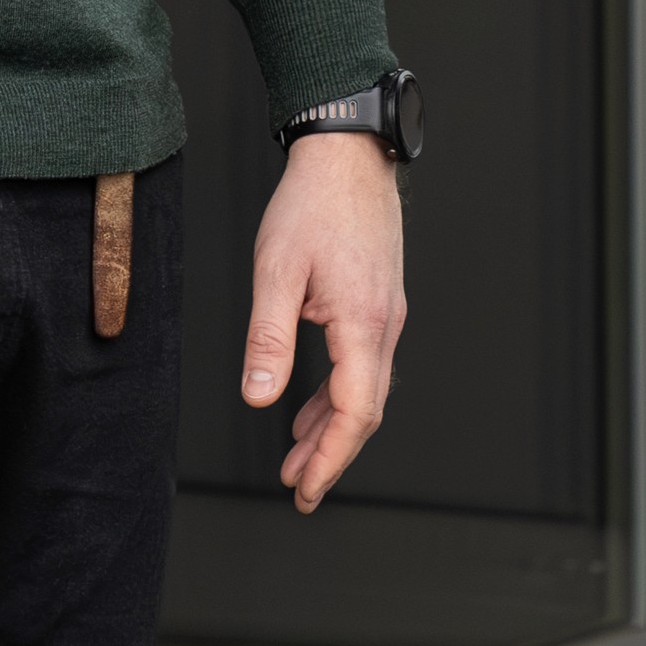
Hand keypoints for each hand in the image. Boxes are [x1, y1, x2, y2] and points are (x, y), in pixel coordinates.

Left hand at [243, 130, 409, 511]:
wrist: (349, 154)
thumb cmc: (312, 203)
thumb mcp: (276, 271)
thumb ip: (268, 338)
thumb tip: (259, 397)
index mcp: (363, 321)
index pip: (355, 410)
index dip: (331, 457)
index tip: (307, 489)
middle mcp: (384, 323)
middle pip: (365, 410)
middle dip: (331, 455)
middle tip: (300, 491)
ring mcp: (386, 313)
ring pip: (364, 390)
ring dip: (331, 429)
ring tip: (298, 461)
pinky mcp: (377, 302)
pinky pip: (362, 365)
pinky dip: (336, 396)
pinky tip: (308, 410)